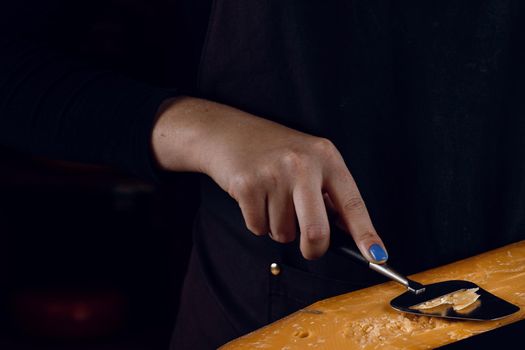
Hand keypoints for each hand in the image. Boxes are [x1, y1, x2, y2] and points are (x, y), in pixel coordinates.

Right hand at [152, 97, 387, 261]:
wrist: (229, 133)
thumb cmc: (274, 151)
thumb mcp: (308, 160)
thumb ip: (327, 193)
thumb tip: (344, 235)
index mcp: (325, 156)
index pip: (352, 203)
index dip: (365, 233)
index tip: (377, 255)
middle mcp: (302, 164)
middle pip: (316, 231)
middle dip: (314, 250)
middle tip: (310, 248)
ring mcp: (273, 174)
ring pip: (283, 233)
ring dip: (278, 228)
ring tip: (271, 200)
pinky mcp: (247, 185)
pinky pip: (258, 228)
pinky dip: (257, 223)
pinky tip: (255, 199)